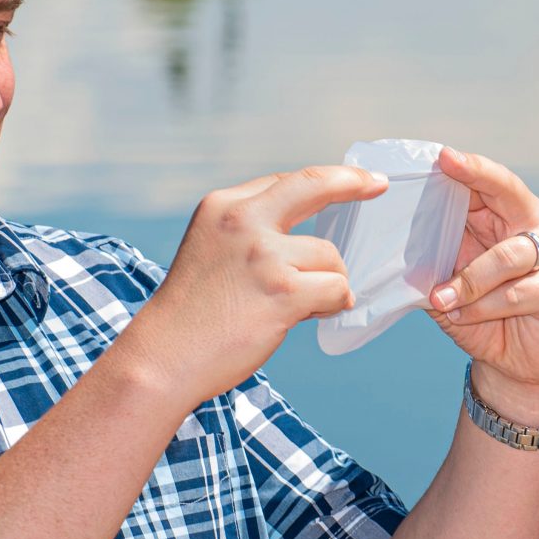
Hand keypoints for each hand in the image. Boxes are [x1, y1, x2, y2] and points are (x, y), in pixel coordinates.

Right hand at [125, 164, 385, 406]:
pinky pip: (336, 289)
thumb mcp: (210, 251)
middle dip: (351, 182)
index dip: (322, 180)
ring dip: (329, 281)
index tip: (352, 179)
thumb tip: (307, 238)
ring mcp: (264, 255)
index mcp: (222, 207)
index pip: (284, 183)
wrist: (163, 359)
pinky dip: (334, 303)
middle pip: (313, 185)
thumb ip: (251, 232)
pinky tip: (314, 315)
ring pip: (330, 255)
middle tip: (375, 185)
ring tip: (304, 306)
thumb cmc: (190, 315)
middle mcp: (242, 221)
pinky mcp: (284, 292)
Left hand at [423, 148, 538, 421]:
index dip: (468, 167)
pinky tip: (462, 315)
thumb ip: (434, 261)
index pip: (488, 184)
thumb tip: (394, 247)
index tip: (441, 156)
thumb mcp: (452, 283)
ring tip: (442, 297)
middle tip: (448, 166)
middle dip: (478, 177)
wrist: (519, 364)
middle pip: (510, 192)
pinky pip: (516, 293)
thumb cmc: (485, 315)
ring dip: (469, 279)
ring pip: (507, 256)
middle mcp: (534, 229)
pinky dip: (483, 306)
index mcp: (507, 219)